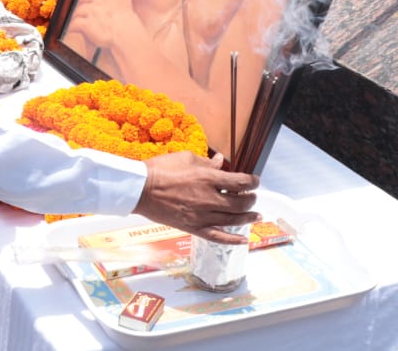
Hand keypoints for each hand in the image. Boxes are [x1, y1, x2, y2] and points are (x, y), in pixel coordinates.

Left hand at [70, 0, 130, 48]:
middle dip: (86, 7)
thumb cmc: (123, 14)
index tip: (100, 4)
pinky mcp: (86, 24)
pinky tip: (82, 31)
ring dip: (81, 18)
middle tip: (96, 16)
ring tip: (91, 24)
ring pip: (78, 11)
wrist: (127, 35)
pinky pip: (76, 23)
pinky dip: (76, 28)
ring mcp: (92, 10)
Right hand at [136, 152, 259, 242]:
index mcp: (208, 178)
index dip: (252, 182)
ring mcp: (201, 215)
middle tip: (252, 197)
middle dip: (251, 199)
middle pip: (240, 203)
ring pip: (232, 220)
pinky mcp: (192, 227)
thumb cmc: (160, 169)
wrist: (140, 189)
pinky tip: (243, 240)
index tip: (255, 181)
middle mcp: (208, 199)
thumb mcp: (186, 157)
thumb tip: (221, 161)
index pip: (240, 182)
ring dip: (248, 217)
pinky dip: (232, 239)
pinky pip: (217, 236)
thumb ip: (207, 162)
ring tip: (257, 215)